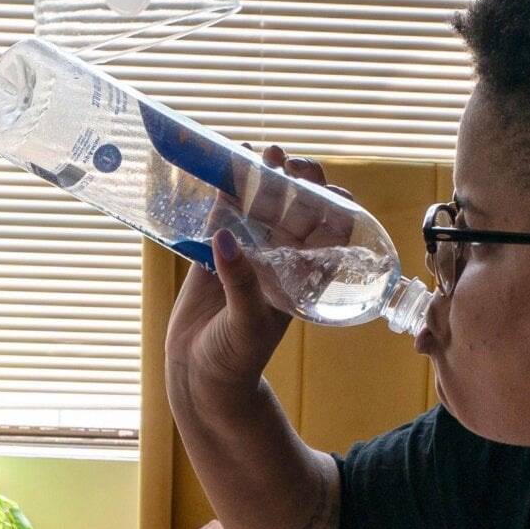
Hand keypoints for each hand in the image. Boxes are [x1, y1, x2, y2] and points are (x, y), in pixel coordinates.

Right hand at [164, 145, 354, 395]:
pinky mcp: (214, 255)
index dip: (331, 203)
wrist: (198, 378)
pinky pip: (221, 216)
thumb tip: (226, 237)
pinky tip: (219, 165)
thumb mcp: (246, 324)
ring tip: (253, 150)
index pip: (328, 232)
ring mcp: (247, 255)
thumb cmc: (234, 360)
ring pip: (258, 207)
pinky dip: (221, 191)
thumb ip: (240, 283)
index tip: (319, 184)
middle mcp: (279, 261)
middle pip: (294, 209)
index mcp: (301, 277)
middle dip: (292, 180)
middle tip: (282, 159)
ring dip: (257, 178)